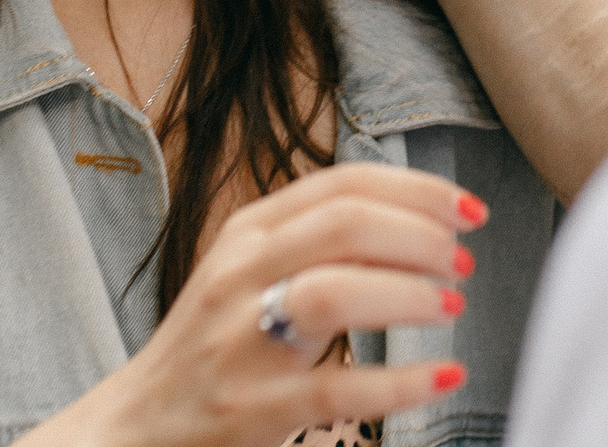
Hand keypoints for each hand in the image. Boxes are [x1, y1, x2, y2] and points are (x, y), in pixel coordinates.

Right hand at [26, 164, 483, 446]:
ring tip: (449, 305)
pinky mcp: (251, 405)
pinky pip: (335, 385)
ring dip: (407, 294)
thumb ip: (318, 239)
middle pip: (346, 225)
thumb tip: (421, 221)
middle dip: (421, 236)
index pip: (343, 185)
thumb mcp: (253, 271)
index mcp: (249, 231)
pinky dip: (400, 382)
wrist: (139, 423)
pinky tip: (440, 375)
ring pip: (335, 293)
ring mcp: (240, 339)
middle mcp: (241, 273)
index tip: (468, 210)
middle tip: (462, 262)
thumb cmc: (216, 343)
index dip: (417, 191)